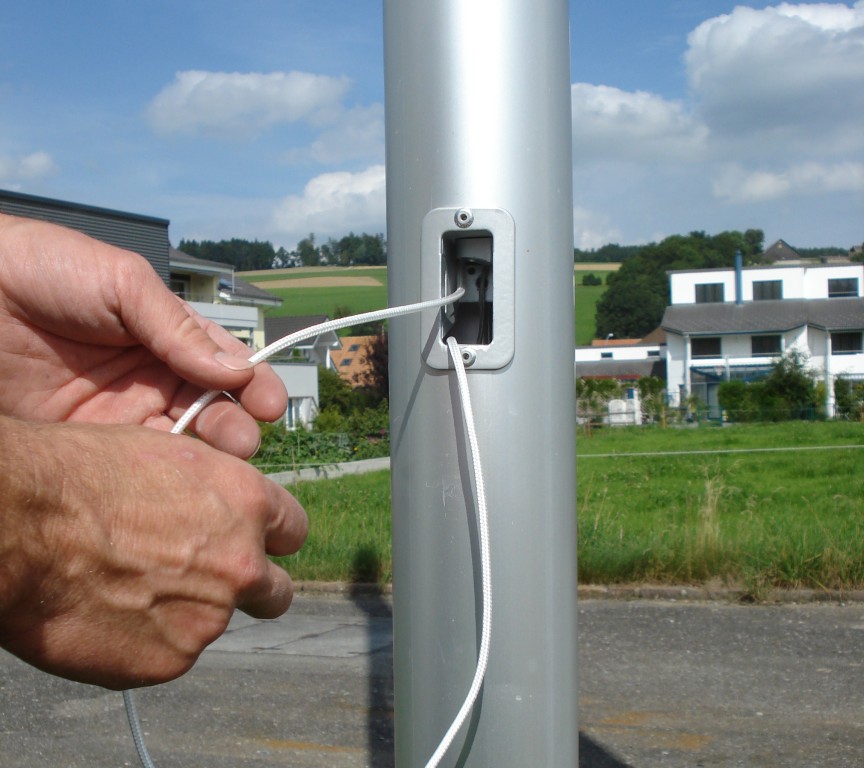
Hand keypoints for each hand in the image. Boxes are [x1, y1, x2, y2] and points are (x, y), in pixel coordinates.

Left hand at [0, 214, 284, 456]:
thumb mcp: (123, 282)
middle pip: (209, 410)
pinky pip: (133, 465)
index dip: (253, 385)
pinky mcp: (84, 444)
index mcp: (166, 336)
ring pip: (179, 443)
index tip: (271, 404)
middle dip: (235, 426)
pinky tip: (176, 477)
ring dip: (206, 456)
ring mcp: (118, 413)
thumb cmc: (43, 269)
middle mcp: (150, 378)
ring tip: (220, 461)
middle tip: (244, 441)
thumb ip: (178, 326)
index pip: (223, 365)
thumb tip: (237, 369)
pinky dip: (161, 476)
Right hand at [0, 418, 306, 689]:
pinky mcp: (168, 661)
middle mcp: (241, 563)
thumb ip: (212, 495)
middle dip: (250, 588)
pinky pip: (170, 654)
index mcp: (247, 504)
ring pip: (214, 623)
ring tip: (132, 590)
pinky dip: (148, 641)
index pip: (293, 531)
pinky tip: (111, 614)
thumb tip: (218, 512)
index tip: (256, 544)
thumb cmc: (81, 478)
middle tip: (210, 581)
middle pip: (273, 591)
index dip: (270, 539)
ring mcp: (208, 618)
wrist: (22, 527)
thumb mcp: (170, 458)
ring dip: (188, 613)